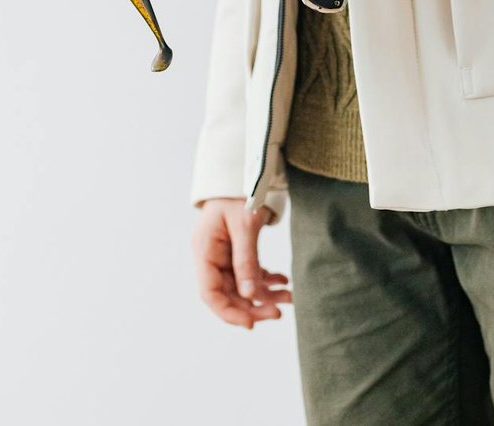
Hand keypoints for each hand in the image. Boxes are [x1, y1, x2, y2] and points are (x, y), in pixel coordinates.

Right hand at [191, 197, 291, 328]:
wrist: (247, 170)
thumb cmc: (240, 192)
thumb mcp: (245, 225)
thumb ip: (246, 260)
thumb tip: (250, 295)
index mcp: (205, 250)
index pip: (209, 293)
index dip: (228, 312)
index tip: (251, 323)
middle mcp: (211, 256)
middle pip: (228, 293)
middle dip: (253, 305)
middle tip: (278, 313)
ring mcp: (224, 254)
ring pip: (242, 286)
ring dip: (264, 294)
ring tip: (289, 297)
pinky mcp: (237, 251)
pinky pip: (250, 273)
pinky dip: (266, 280)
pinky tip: (283, 281)